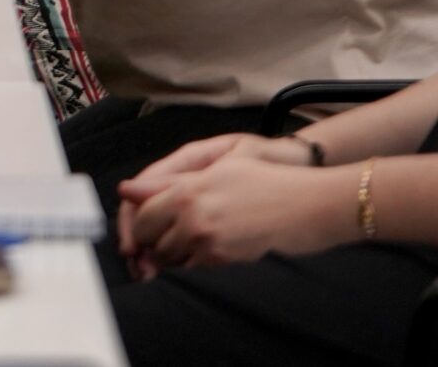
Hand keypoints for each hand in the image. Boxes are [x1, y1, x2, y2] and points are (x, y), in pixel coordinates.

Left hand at [116, 143, 354, 274]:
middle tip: (155, 245)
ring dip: (168, 256)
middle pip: (148, 237)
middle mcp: (192, 213)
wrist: (312, 204)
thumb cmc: (267, 181)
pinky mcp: (225, 259)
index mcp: (187, 188)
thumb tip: (126, 190)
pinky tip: (201, 258)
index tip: (140, 231)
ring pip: (168, 256)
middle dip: (148, 243)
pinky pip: (192, 269)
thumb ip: (169, 182)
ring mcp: (208, 238)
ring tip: (181, 250)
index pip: (140, 212)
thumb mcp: (217, 168)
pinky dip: (190, 266)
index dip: (136, 225)